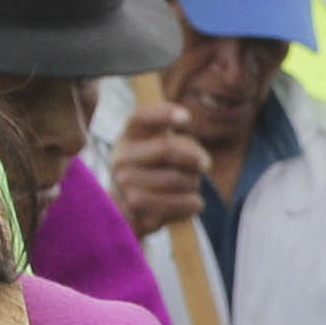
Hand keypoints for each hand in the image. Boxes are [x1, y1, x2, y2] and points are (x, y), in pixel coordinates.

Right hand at [107, 92, 204, 234]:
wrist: (130, 208)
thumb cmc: (155, 170)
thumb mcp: (161, 148)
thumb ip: (180, 144)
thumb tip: (199, 161)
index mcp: (128, 137)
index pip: (140, 117)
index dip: (163, 114)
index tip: (187, 118)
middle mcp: (120, 159)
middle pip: (166, 148)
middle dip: (194, 156)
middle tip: (205, 164)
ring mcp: (124, 186)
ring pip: (177, 179)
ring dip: (194, 183)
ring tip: (191, 186)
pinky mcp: (136, 211)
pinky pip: (180, 204)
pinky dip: (194, 203)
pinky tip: (190, 202)